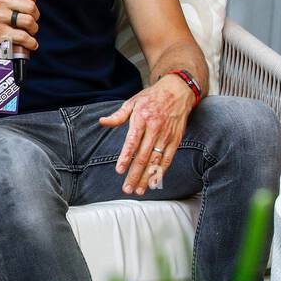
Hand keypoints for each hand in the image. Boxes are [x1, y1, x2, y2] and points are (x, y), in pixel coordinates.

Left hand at [98, 75, 197, 195]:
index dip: (126, 157)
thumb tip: (102, 122)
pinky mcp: (176, 139)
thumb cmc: (151, 97)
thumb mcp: (132, 102)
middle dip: (135, 174)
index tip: (120, 170)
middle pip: (144, 156)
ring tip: (139, 190)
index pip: (132, 142)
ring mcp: (167, 135)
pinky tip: (155, 182)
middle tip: (127, 188)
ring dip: (147, 177)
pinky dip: (162, 171)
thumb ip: (118, 116)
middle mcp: (155, 129)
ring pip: (156, 160)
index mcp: (142, 119)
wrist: (177, 91)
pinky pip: (169, 158)